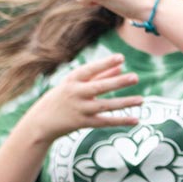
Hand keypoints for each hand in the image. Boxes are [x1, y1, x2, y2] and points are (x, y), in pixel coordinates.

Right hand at [19, 53, 141, 143]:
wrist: (41, 122)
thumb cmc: (61, 98)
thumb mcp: (75, 84)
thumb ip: (99, 75)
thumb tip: (121, 66)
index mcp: (72, 80)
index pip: (90, 69)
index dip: (105, 63)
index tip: (121, 57)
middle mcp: (75, 94)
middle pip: (99, 87)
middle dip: (117, 82)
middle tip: (135, 77)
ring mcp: (79, 109)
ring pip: (105, 106)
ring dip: (124, 103)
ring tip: (141, 100)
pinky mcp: (83, 123)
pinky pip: (105, 122)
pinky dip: (121, 121)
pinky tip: (136, 120)